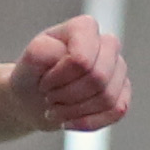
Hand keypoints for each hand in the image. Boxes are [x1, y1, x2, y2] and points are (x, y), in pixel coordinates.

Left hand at [8, 15, 127, 131]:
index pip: (82, 59)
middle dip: (68, 96)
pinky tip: (69, 121)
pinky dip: (88, 122)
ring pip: (108, 98)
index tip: (43, 82)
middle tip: (49, 97)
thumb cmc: (32, 75)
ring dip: (75, 111)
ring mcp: (118, 69)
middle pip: (98, 79)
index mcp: (84, 28)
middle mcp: (107, 44)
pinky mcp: (122, 93)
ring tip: (56, 110)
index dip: (60, 78)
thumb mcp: (27, 61)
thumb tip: (66, 54)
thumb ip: (40, 52)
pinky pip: (116, 112)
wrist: (32, 98)